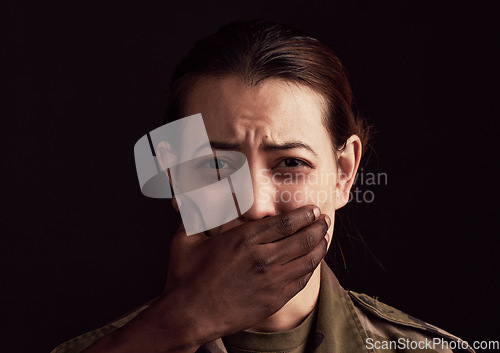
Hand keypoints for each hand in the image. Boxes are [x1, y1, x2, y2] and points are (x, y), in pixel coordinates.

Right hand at [83, 197, 329, 352]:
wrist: (188, 316)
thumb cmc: (185, 277)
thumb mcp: (185, 237)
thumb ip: (196, 212)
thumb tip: (194, 192)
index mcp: (244, 239)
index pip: (285, 223)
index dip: (303, 215)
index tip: (312, 210)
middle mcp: (262, 258)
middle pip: (302, 239)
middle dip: (317, 227)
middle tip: (324, 220)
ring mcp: (271, 281)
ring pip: (306, 260)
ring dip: (320, 247)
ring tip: (325, 238)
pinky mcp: (273, 300)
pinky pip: (300, 281)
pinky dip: (310, 269)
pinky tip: (313, 263)